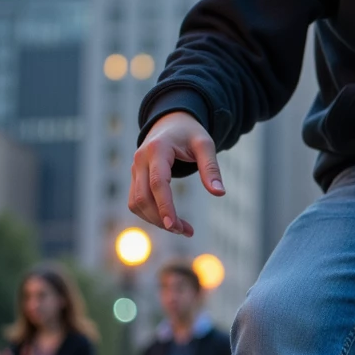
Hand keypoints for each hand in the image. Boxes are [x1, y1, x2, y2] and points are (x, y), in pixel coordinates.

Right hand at [128, 112, 224, 236]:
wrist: (170, 122)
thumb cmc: (190, 133)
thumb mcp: (205, 144)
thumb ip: (211, 168)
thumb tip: (219, 193)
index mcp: (157, 149)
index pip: (158, 183)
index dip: (165, 206)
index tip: (175, 227)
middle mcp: (140, 159)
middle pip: (143, 197)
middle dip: (162, 219)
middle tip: (187, 232)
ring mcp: (134, 169)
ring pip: (136, 203)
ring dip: (156, 220)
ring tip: (182, 229)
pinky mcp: (135, 177)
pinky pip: (136, 202)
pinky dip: (150, 215)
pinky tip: (170, 220)